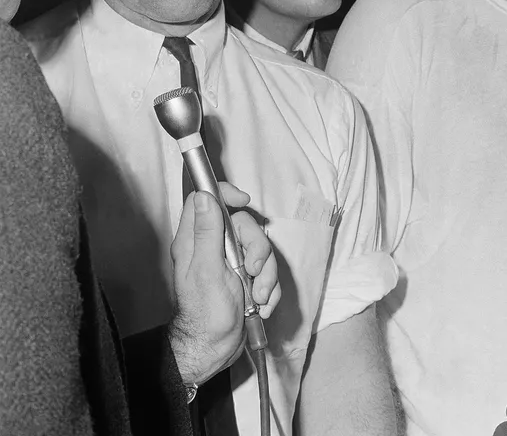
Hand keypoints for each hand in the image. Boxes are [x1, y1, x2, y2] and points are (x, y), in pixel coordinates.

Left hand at [168, 183, 280, 386]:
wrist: (216, 352)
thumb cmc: (205, 315)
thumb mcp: (206, 271)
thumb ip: (207, 233)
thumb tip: (204, 196)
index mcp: (196, 241)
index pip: (207, 199)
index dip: (225, 194)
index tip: (243, 202)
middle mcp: (214, 247)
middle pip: (244, 224)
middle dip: (257, 248)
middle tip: (252, 269)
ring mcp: (232, 262)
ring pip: (260, 249)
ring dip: (266, 275)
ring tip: (259, 297)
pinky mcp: (247, 277)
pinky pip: (267, 271)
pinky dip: (269, 288)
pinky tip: (261, 305)